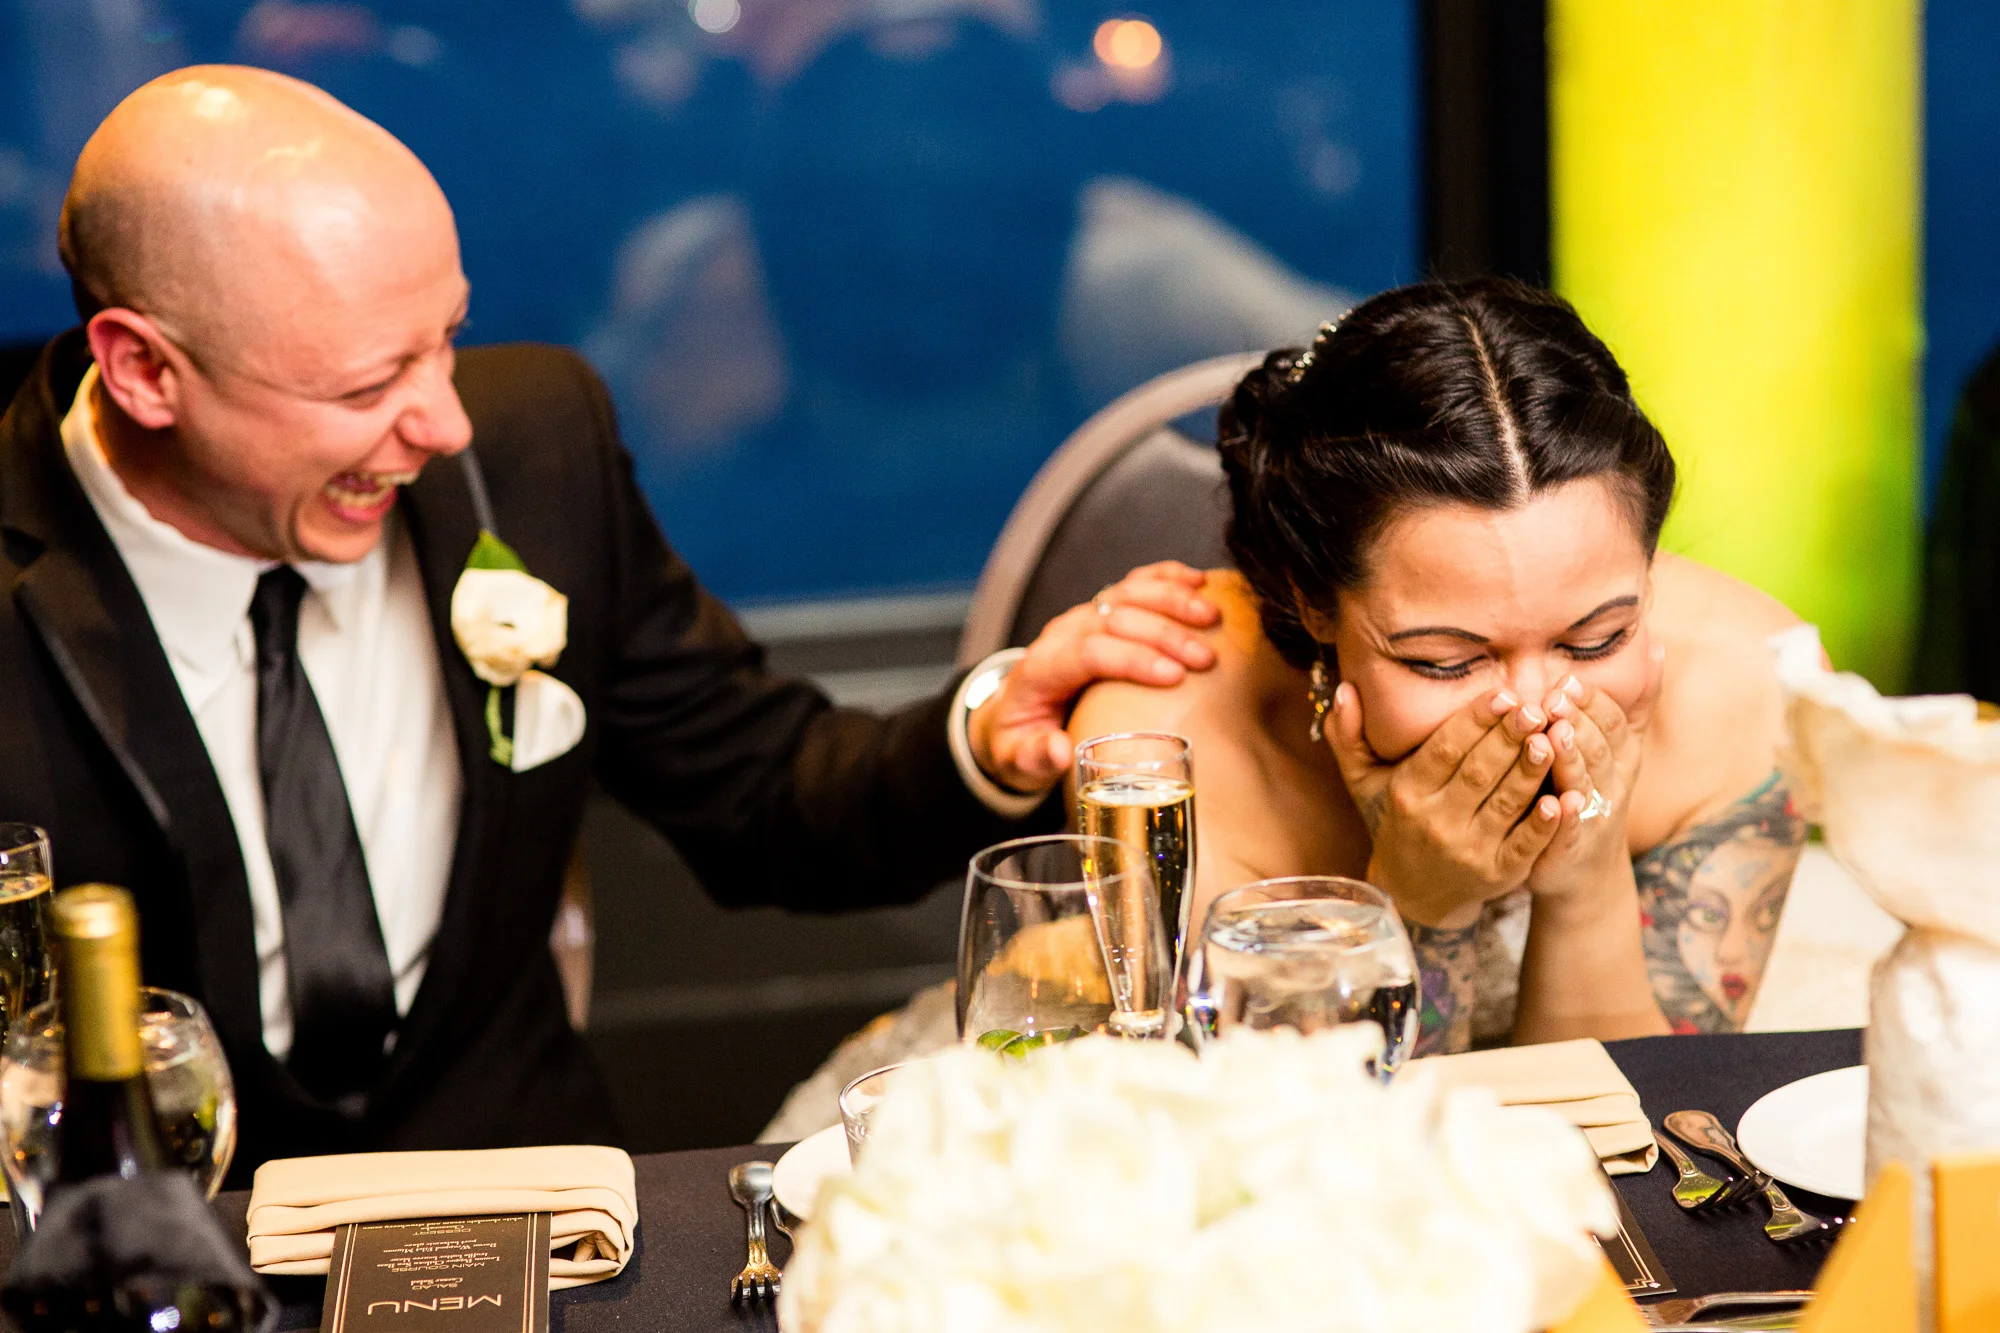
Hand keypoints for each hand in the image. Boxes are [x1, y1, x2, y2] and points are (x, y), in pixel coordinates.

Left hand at [969, 562, 1219, 791]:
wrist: (1012, 713)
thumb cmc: (1020, 740)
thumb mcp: (1018, 759)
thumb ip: (1035, 756)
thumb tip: (1060, 751)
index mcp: (1041, 668)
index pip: (1088, 651)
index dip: (1132, 658)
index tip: (1174, 676)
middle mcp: (1062, 633)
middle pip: (1114, 617)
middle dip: (1164, 632)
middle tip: (1206, 658)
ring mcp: (1082, 616)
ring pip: (1127, 592)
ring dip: (1171, 599)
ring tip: (1212, 617)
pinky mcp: (1101, 610)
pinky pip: (1135, 583)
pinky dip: (1167, 577)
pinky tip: (1200, 582)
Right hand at [1326, 682, 1563, 926]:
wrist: (1414, 894)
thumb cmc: (1395, 821)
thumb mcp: (1365, 782)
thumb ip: (1350, 735)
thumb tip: (1344, 688)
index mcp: (1407, 792)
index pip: (1443, 750)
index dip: (1474, 722)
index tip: (1502, 696)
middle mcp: (1436, 822)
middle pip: (1478, 773)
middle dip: (1508, 738)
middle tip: (1536, 708)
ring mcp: (1469, 851)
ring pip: (1506, 803)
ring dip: (1531, 771)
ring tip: (1554, 738)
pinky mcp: (1499, 874)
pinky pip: (1525, 846)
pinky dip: (1544, 824)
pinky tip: (1562, 799)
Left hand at [1525, 644, 1666, 905]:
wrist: (1583, 872)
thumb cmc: (1592, 794)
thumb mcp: (1617, 747)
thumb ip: (1631, 702)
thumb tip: (1655, 646)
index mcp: (1621, 756)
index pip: (1612, 722)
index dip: (1593, 702)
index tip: (1567, 679)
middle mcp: (1612, 784)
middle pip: (1599, 748)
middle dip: (1580, 722)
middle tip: (1554, 699)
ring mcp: (1594, 817)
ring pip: (1585, 784)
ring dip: (1572, 760)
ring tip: (1553, 737)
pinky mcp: (1571, 848)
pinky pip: (1571, 831)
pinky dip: (1565, 817)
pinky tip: (1557, 802)